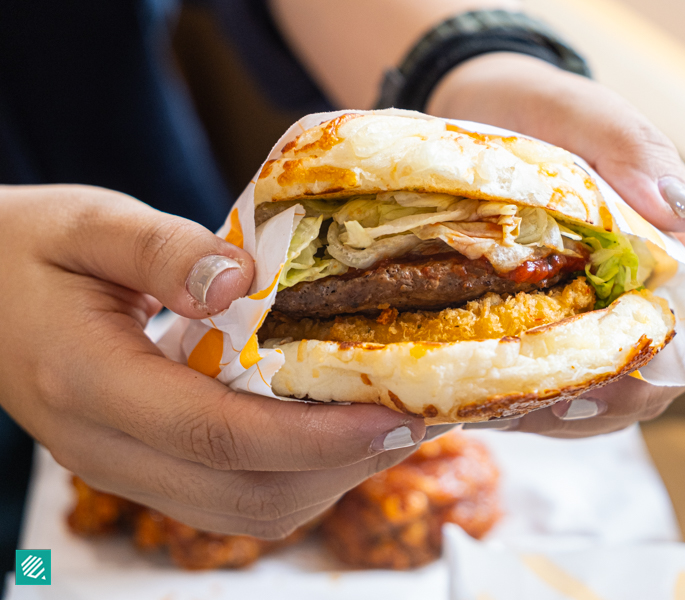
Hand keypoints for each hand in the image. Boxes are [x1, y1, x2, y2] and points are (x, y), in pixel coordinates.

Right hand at [0, 185, 424, 536]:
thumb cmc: (26, 252)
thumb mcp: (88, 225)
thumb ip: (163, 250)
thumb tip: (244, 280)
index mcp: (89, 384)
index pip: (219, 435)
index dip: (315, 436)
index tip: (391, 415)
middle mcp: (107, 448)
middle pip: (245, 494)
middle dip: (342, 468)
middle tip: (412, 422)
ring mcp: (123, 469)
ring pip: (244, 512)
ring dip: (327, 480)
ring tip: (388, 429)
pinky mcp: (143, 468)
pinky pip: (230, 500)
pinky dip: (295, 478)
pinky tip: (332, 434)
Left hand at [429, 53, 684, 437]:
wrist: (492, 116)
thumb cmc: (543, 111)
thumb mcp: (585, 115)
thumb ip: (634, 153)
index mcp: (680, 245)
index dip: (663, 367)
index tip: (605, 380)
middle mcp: (654, 292)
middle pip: (659, 381)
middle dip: (603, 404)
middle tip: (536, 407)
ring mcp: (612, 317)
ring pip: (613, 398)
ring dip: (564, 414)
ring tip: (507, 410)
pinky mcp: (570, 330)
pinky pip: (569, 389)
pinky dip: (534, 404)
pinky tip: (495, 400)